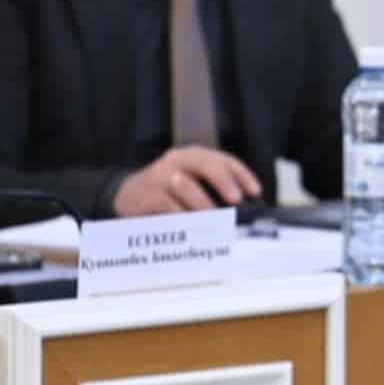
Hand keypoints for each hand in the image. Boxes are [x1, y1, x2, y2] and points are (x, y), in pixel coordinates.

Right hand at [113, 146, 262, 216]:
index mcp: (196, 157)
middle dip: (223, 181)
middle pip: (204, 163)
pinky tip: (192, 227)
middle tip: (236, 200)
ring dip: (203, 204)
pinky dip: (182, 216)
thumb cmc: (171, 194)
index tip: (255, 192)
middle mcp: (179, 161)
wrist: (128, 196)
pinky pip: (167, 205)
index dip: (242, 174)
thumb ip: (216, 193)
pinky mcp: (147, 194)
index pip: (223, 160)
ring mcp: (161, 176)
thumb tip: (245, 213)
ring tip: (216, 220)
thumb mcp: (194, 186)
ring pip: (185, 184)